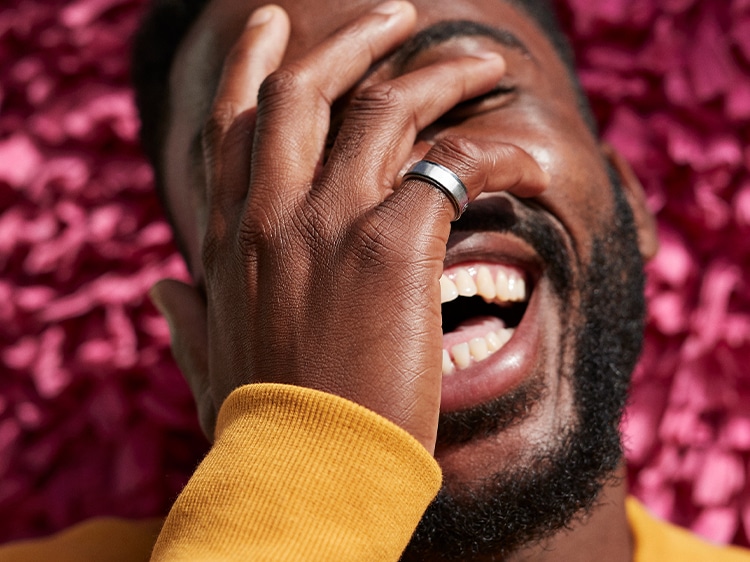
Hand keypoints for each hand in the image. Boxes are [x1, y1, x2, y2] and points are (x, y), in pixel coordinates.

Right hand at [151, 1, 547, 452]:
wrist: (300, 477)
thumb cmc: (261, 429)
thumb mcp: (209, 365)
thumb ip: (186, 321)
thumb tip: (162, 290)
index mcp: (230, 239)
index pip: (233, 125)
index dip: (252, 66)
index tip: (275, 28)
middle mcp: (272, 213)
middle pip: (305, 89)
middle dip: (351, 38)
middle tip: (397, 13)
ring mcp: (330, 221)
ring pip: (383, 104)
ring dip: (436, 69)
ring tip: (478, 57)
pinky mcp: (395, 244)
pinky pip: (450, 164)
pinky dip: (490, 145)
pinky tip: (521, 144)